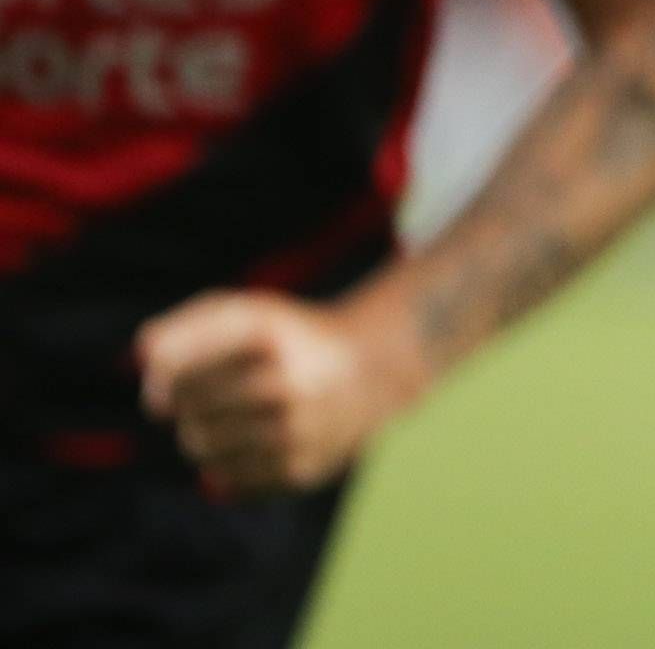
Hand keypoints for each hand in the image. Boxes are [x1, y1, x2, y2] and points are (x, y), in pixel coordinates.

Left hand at [135, 290, 417, 494]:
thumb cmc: (288, 340)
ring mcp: (295, 430)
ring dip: (201, 432)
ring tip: (229, 417)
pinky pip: (225, 478)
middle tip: (209, 396)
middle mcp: (284, 382)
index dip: (162, 374)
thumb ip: (185, 328)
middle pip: (184, 408)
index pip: (173, 365)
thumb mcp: (247, 314)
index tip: (168, 379)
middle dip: (186, 403)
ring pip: (199, 446)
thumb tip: (143, 367)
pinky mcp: (300, 470)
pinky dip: (226, 462)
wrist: (373, 373)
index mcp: (266, 333)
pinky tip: (252, 442)